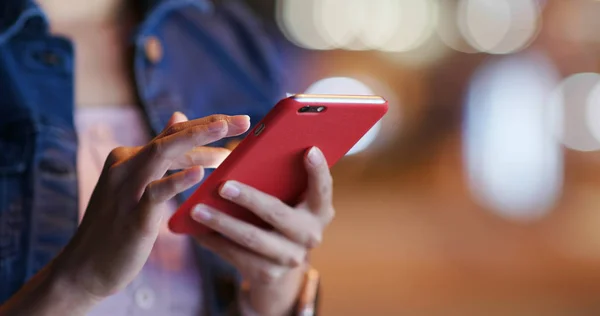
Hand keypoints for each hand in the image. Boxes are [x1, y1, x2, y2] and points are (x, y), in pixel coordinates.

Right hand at [50, 113, 249, 301]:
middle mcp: (125, 166)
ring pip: (162, 154)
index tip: (237, 121)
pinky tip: (200, 173)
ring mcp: (127, 189)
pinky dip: (178, 180)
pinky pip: (157, 192)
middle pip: (172, 138)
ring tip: (225, 129)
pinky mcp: (133, 215)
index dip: (206, 125)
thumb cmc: (118, 225)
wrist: (86, 267)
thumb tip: (178, 116)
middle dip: (210, 126)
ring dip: (196, 140)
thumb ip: (158, 152)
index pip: (173, 133)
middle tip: (245, 121)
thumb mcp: (138, 183)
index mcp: (129, 157)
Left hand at [192, 147, 333, 315]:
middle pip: (277, 213)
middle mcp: (311, 235)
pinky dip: (214, 241)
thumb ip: (280, 177)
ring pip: (251, 237)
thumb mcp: (289, 200)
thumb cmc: (280, 216)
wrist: (279, 268)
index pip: (323, 188)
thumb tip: (247, 151)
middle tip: (223, 185)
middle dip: (249, 198)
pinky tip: (197, 230)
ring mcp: (290, 257)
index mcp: (320, 210)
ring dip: (221, 222)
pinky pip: (236, 255)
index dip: (319, 170)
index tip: (309, 149)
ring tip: (197, 209)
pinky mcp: (268, 274)